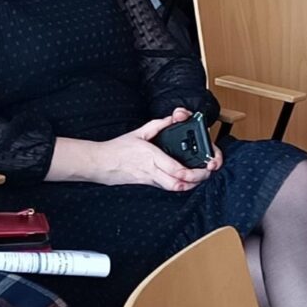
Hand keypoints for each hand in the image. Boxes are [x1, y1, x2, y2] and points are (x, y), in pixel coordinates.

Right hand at [90, 109, 213, 191]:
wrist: (101, 163)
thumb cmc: (117, 148)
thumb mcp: (139, 132)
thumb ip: (158, 124)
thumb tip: (173, 118)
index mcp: (151, 156)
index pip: (176, 169)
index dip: (193, 172)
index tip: (203, 167)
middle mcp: (152, 170)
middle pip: (178, 183)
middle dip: (196, 181)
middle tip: (205, 174)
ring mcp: (149, 179)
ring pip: (173, 188)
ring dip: (189, 185)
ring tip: (198, 178)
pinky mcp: (147, 183)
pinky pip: (166, 188)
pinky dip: (178, 186)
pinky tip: (184, 180)